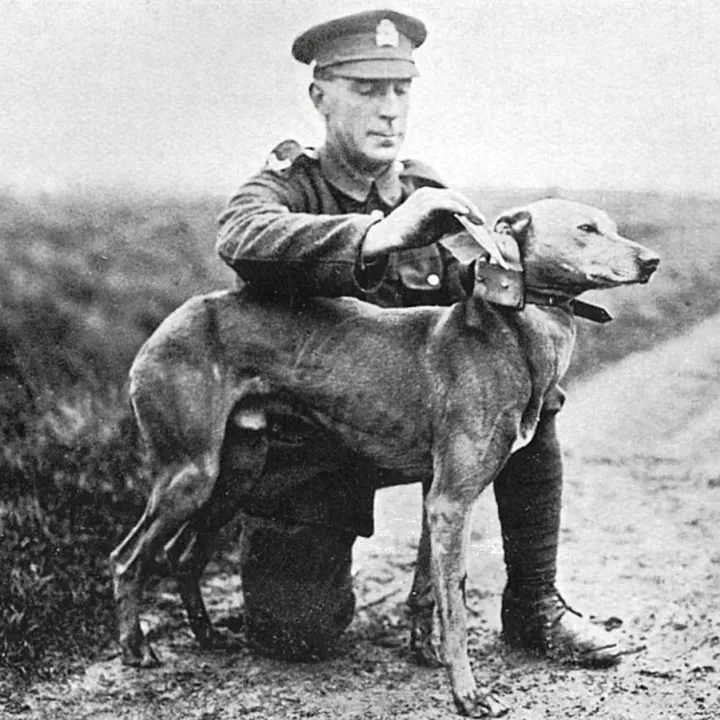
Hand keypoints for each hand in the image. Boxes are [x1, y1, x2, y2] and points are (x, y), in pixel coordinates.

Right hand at [362, 188, 484, 258]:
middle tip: (482, 221)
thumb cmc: (409, 234)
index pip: (453, 198)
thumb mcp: (434, 229)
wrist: (389, 237)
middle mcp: (428, 193)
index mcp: (429, 196)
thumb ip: (449, 225)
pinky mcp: (423, 204)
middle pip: (456, 196)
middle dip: (471, 208)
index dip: (468, 208)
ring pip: (453, 198)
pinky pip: (444, 203)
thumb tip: (468, 225)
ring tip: (477, 220)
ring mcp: (425, 197)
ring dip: (468, 209)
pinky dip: (456, 208)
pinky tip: (466, 214)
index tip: (478, 219)